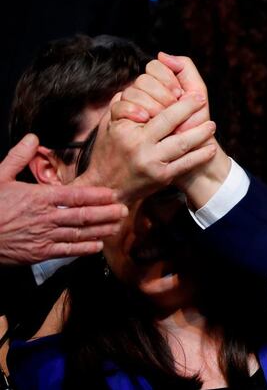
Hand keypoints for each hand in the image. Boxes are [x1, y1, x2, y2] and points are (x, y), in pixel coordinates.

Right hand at [0, 135, 126, 264]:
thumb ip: (18, 157)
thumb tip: (32, 138)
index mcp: (38, 198)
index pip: (74, 195)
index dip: (96, 195)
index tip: (112, 193)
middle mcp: (45, 218)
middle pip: (83, 215)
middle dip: (106, 213)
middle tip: (123, 209)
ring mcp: (44, 236)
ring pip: (79, 233)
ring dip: (100, 230)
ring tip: (117, 226)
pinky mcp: (39, 253)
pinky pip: (67, 251)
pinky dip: (84, 249)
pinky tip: (97, 246)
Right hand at [111, 54, 230, 208]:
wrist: (108, 187)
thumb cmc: (108, 151)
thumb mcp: (108, 125)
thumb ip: (121, 104)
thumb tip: (137, 85)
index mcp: (125, 129)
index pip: (151, 107)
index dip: (168, 98)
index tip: (182, 91)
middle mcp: (139, 145)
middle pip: (170, 121)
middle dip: (189, 109)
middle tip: (202, 99)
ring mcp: (152, 163)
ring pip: (182, 143)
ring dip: (200, 133)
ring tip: (211, 125)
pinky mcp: (162, 178)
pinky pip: (186, 164)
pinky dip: (201, 155)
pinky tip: (211, 149)